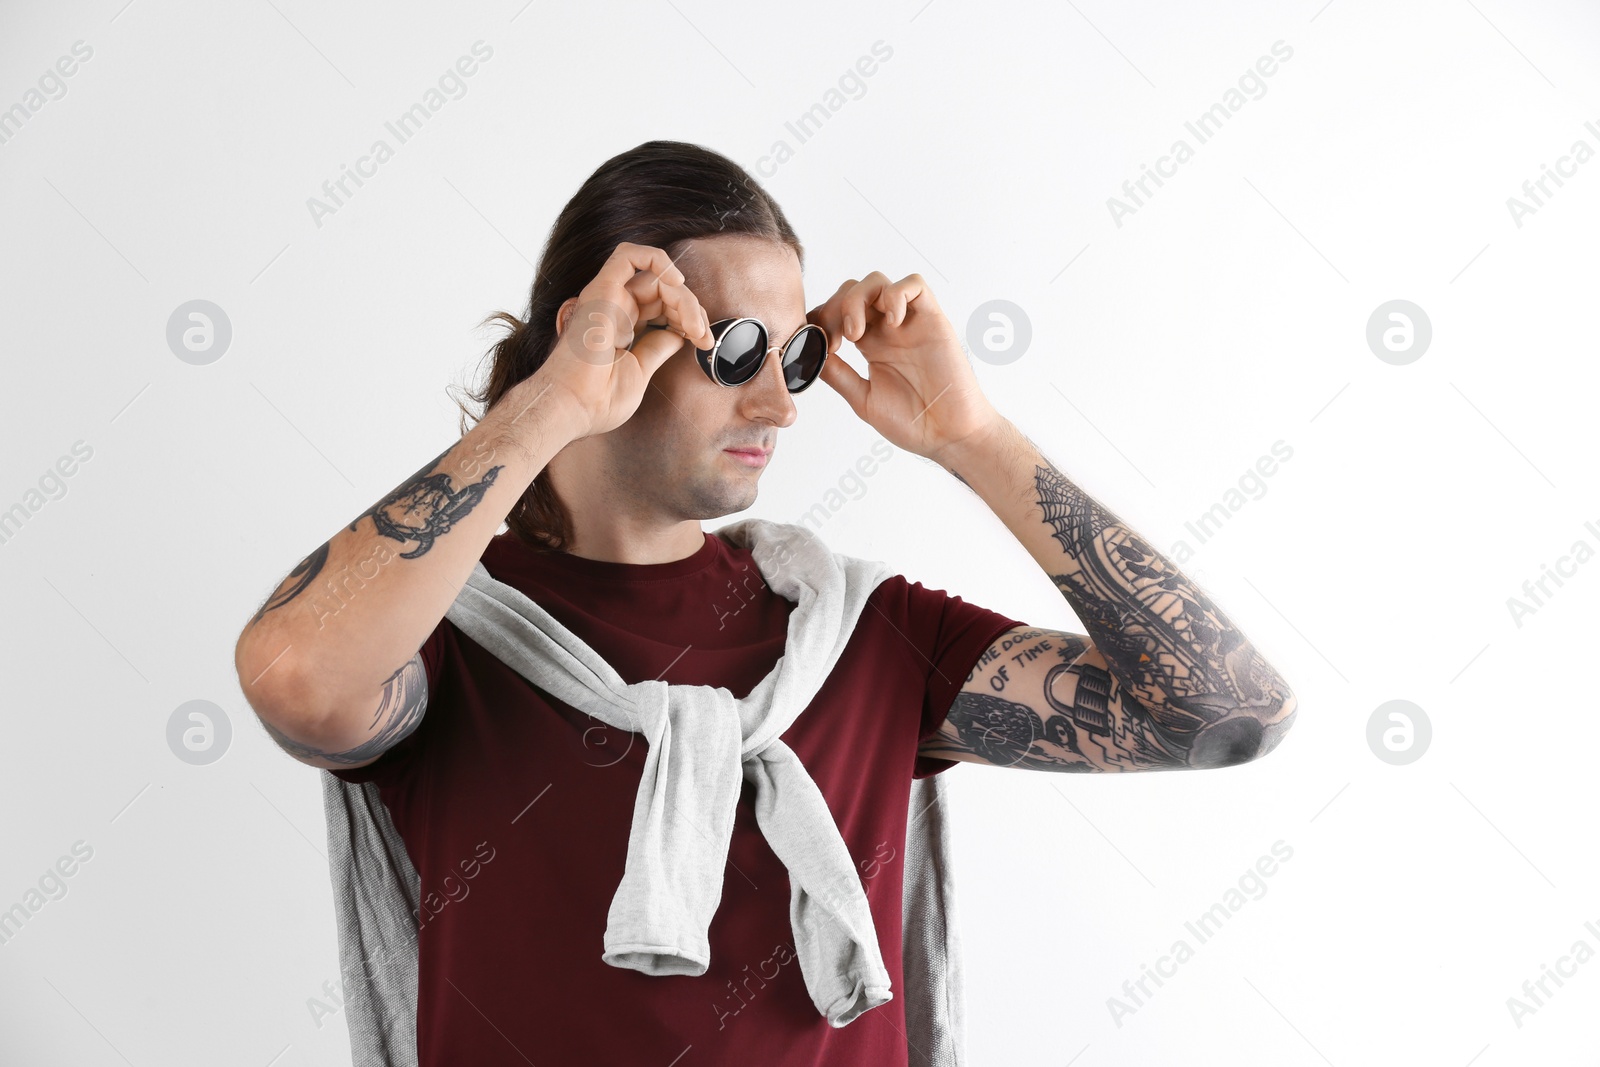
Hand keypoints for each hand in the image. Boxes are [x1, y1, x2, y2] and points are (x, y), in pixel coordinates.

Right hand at [534, 242, 717, 440]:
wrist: (573, 406)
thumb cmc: (598, 399)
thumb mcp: (641, 370)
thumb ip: (658, 346)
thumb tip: (678, 333)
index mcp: (622, 326)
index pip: (663, 306)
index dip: (689, 319)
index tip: (704, 343)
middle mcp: (614, 307)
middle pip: (663, 291)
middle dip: (693, 309)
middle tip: (704, 337)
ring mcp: (608, 297)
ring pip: (656, 277)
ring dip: (685, 298)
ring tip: (696, 327)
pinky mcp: (603, 289)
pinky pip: (629, 255)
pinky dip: (658, 260)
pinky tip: (676, 283)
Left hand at [806, 272, 1000, 462]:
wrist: (948, 435)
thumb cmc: (913, 422)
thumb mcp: (863, 399)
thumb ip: (838, 375)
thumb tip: (809, 354)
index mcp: (870, 345)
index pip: (837, 312)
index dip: (822, 320)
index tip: (821, 347)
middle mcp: (887, 329)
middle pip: (852, 290)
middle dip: (835, 308)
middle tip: (837, 341)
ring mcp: (909, 322)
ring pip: (877, 281)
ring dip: (858, 299)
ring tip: (856, 333)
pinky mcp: (932, 320)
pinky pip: (914, 285)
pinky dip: (896, 295)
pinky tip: (891, 324)